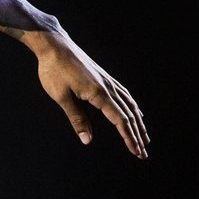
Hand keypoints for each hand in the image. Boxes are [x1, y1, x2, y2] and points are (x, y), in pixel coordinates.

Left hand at [25, 30, 149, 157]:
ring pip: (129, 104)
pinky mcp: (104, 77)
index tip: (136, 152)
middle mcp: (108, 87)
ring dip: (138, 122)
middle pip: (129, 115)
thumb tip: (87, 140)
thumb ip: (76, 118)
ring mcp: (107, 81)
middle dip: (137, 135)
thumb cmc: (54, 70)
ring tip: (144, 137)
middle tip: (143, 154)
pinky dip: (132, 107)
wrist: (54, 44)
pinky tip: (135, 111)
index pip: (120, 120)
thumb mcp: (61, 96)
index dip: (129, 138)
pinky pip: (124, 95)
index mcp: (99, 94)